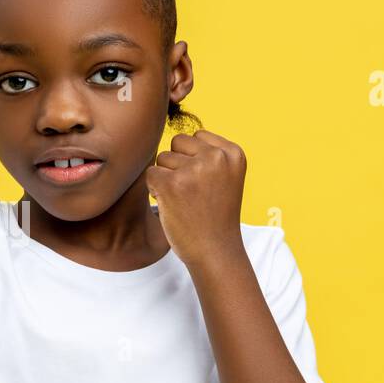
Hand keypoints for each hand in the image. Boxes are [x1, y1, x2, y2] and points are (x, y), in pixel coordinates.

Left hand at [146, 130, 247, 269]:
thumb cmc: (215, 214)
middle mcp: (216, 157)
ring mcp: (194, 170)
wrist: (215, 251)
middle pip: (177, 142)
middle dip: (177, 164)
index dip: (193, 159)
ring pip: (162, 158)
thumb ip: (209, 153)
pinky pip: (151, 174)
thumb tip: (173, 131)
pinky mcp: (172, 184)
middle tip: (191, 192)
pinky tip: (171, 205)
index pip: (197, 136)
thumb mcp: (225, 176)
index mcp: (233, 153)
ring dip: (166, 178)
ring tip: (184, 200)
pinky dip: (155, 189)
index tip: (205, 183)